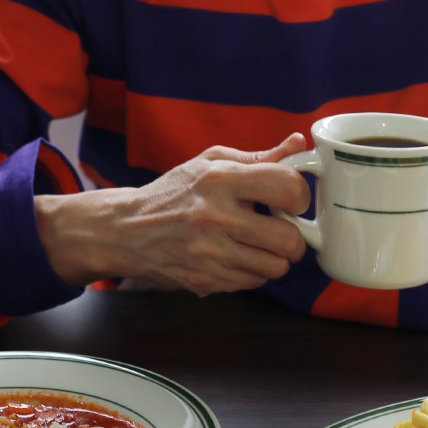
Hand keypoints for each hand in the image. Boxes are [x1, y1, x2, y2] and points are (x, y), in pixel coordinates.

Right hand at [36, 133, 310, 294]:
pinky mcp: (206, 281)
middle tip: (283, 230)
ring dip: (276, 258)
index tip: (292, 200)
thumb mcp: (211, 162)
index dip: (300, 195)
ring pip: (276, 268)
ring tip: (261, 245)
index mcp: (219, 180)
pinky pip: (254, 282)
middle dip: (295, 237)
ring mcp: (209, 254)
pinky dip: (254, 272)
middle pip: (288, 240)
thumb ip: (259, 158)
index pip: (287, 187)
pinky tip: (240, 256)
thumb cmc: (174, 192)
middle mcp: (215, 218)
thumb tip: (297, 144)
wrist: (126, 230)